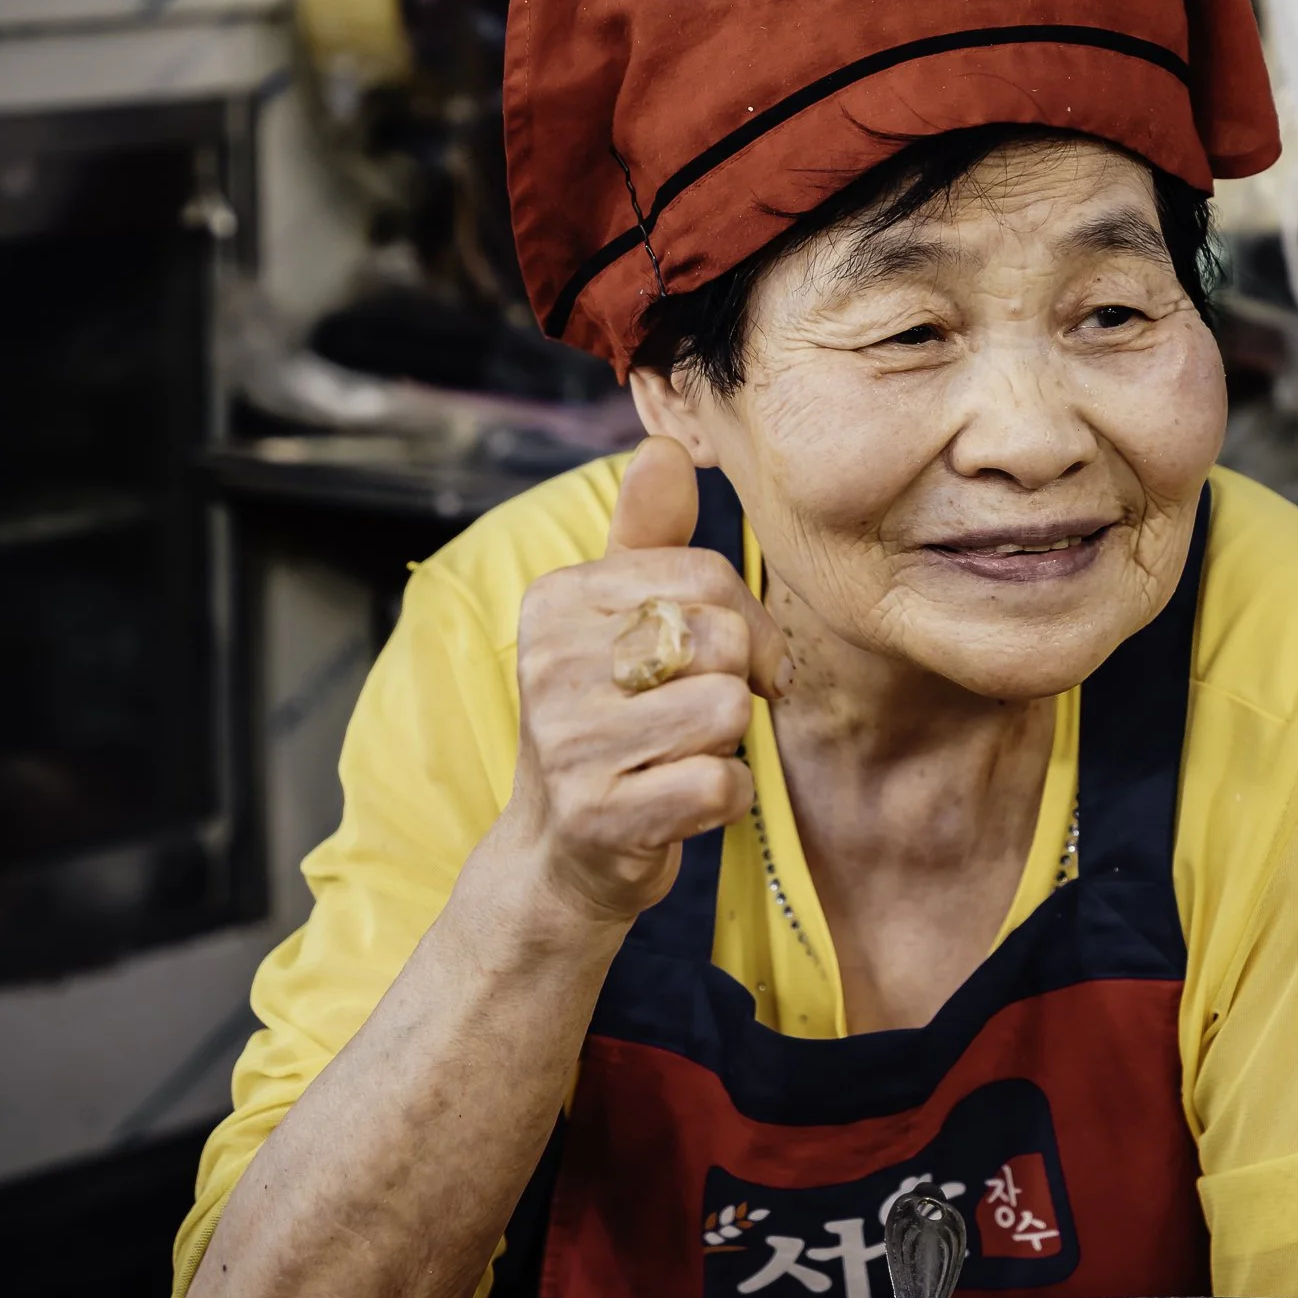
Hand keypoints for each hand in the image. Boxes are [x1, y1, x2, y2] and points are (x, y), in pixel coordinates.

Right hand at [502, 437, 791, 929]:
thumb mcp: (617, 618)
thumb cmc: (609, 717)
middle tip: (698, 713)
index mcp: (557, 599)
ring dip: (729, 743)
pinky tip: (681, 801)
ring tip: (679, 753)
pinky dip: (725, 799)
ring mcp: (569, 742)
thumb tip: (664, 445)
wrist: (560, 852)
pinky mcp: (601, 815)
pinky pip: (723, 785)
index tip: (734, 658)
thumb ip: (648, 536)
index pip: (706, 574)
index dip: (747, 620)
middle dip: (737, 682)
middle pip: (724, 639)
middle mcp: (550, 663)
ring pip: (729, 710)